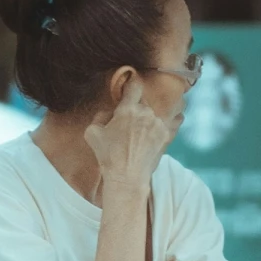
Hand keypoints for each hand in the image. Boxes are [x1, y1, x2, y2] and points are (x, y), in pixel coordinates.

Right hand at [83, 74, 178, 194]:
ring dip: (147, 120)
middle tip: (128, 124)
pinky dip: (163, 125)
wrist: (127, 177)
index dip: (131, 83)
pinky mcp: (166, 135)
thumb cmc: (107, 156)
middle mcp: (146, 113)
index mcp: (127, 109)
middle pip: (142, 103)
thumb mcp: (93, 133)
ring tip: (138, 136)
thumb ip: (101, 115)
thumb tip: (110, 112)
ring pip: (152, 115)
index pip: (134, 85)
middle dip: (136, 109)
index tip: (130, 84)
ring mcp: (158, 124)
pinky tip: (157, 132)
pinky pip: (167, 123)